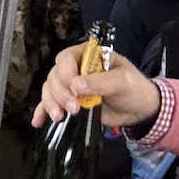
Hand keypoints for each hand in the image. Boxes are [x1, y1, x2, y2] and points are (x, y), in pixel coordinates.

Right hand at [34, 44, 161, 128]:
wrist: (140, 109)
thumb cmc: (134, 88)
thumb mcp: (122, 81)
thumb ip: (100, 82)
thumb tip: (75, 86)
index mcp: (88, 55)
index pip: (66, 58)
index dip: (66, 73)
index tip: (75, 90)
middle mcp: (75, 68)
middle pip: (54, 76)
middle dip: (60, 93)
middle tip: (74, 108)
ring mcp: (70, 86)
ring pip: (49, 90)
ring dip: (51, 103)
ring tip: (60, 117)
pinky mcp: (69, 103)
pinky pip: (50, 104)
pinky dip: (42, 112)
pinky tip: (38, 122)